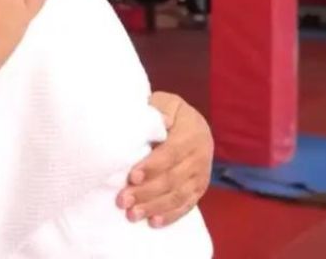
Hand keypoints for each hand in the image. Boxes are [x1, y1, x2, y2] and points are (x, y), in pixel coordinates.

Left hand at [116, 91, 213, 226]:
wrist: (193, 123)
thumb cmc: (170, 112)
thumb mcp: (165, 102)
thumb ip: (159, 110)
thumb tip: (156, 120)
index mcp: (191, 132)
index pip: (172, 153)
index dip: (152, 166)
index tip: (132, 176)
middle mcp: (200, 155)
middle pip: (173, 178)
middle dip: (147, 192)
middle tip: (123, 200)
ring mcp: (202, 174)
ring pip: (179, 195)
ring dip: (155, 207)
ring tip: (133, 215)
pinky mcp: (200, 188)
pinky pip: (187, 205)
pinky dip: (171, 215)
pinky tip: (154, 222)